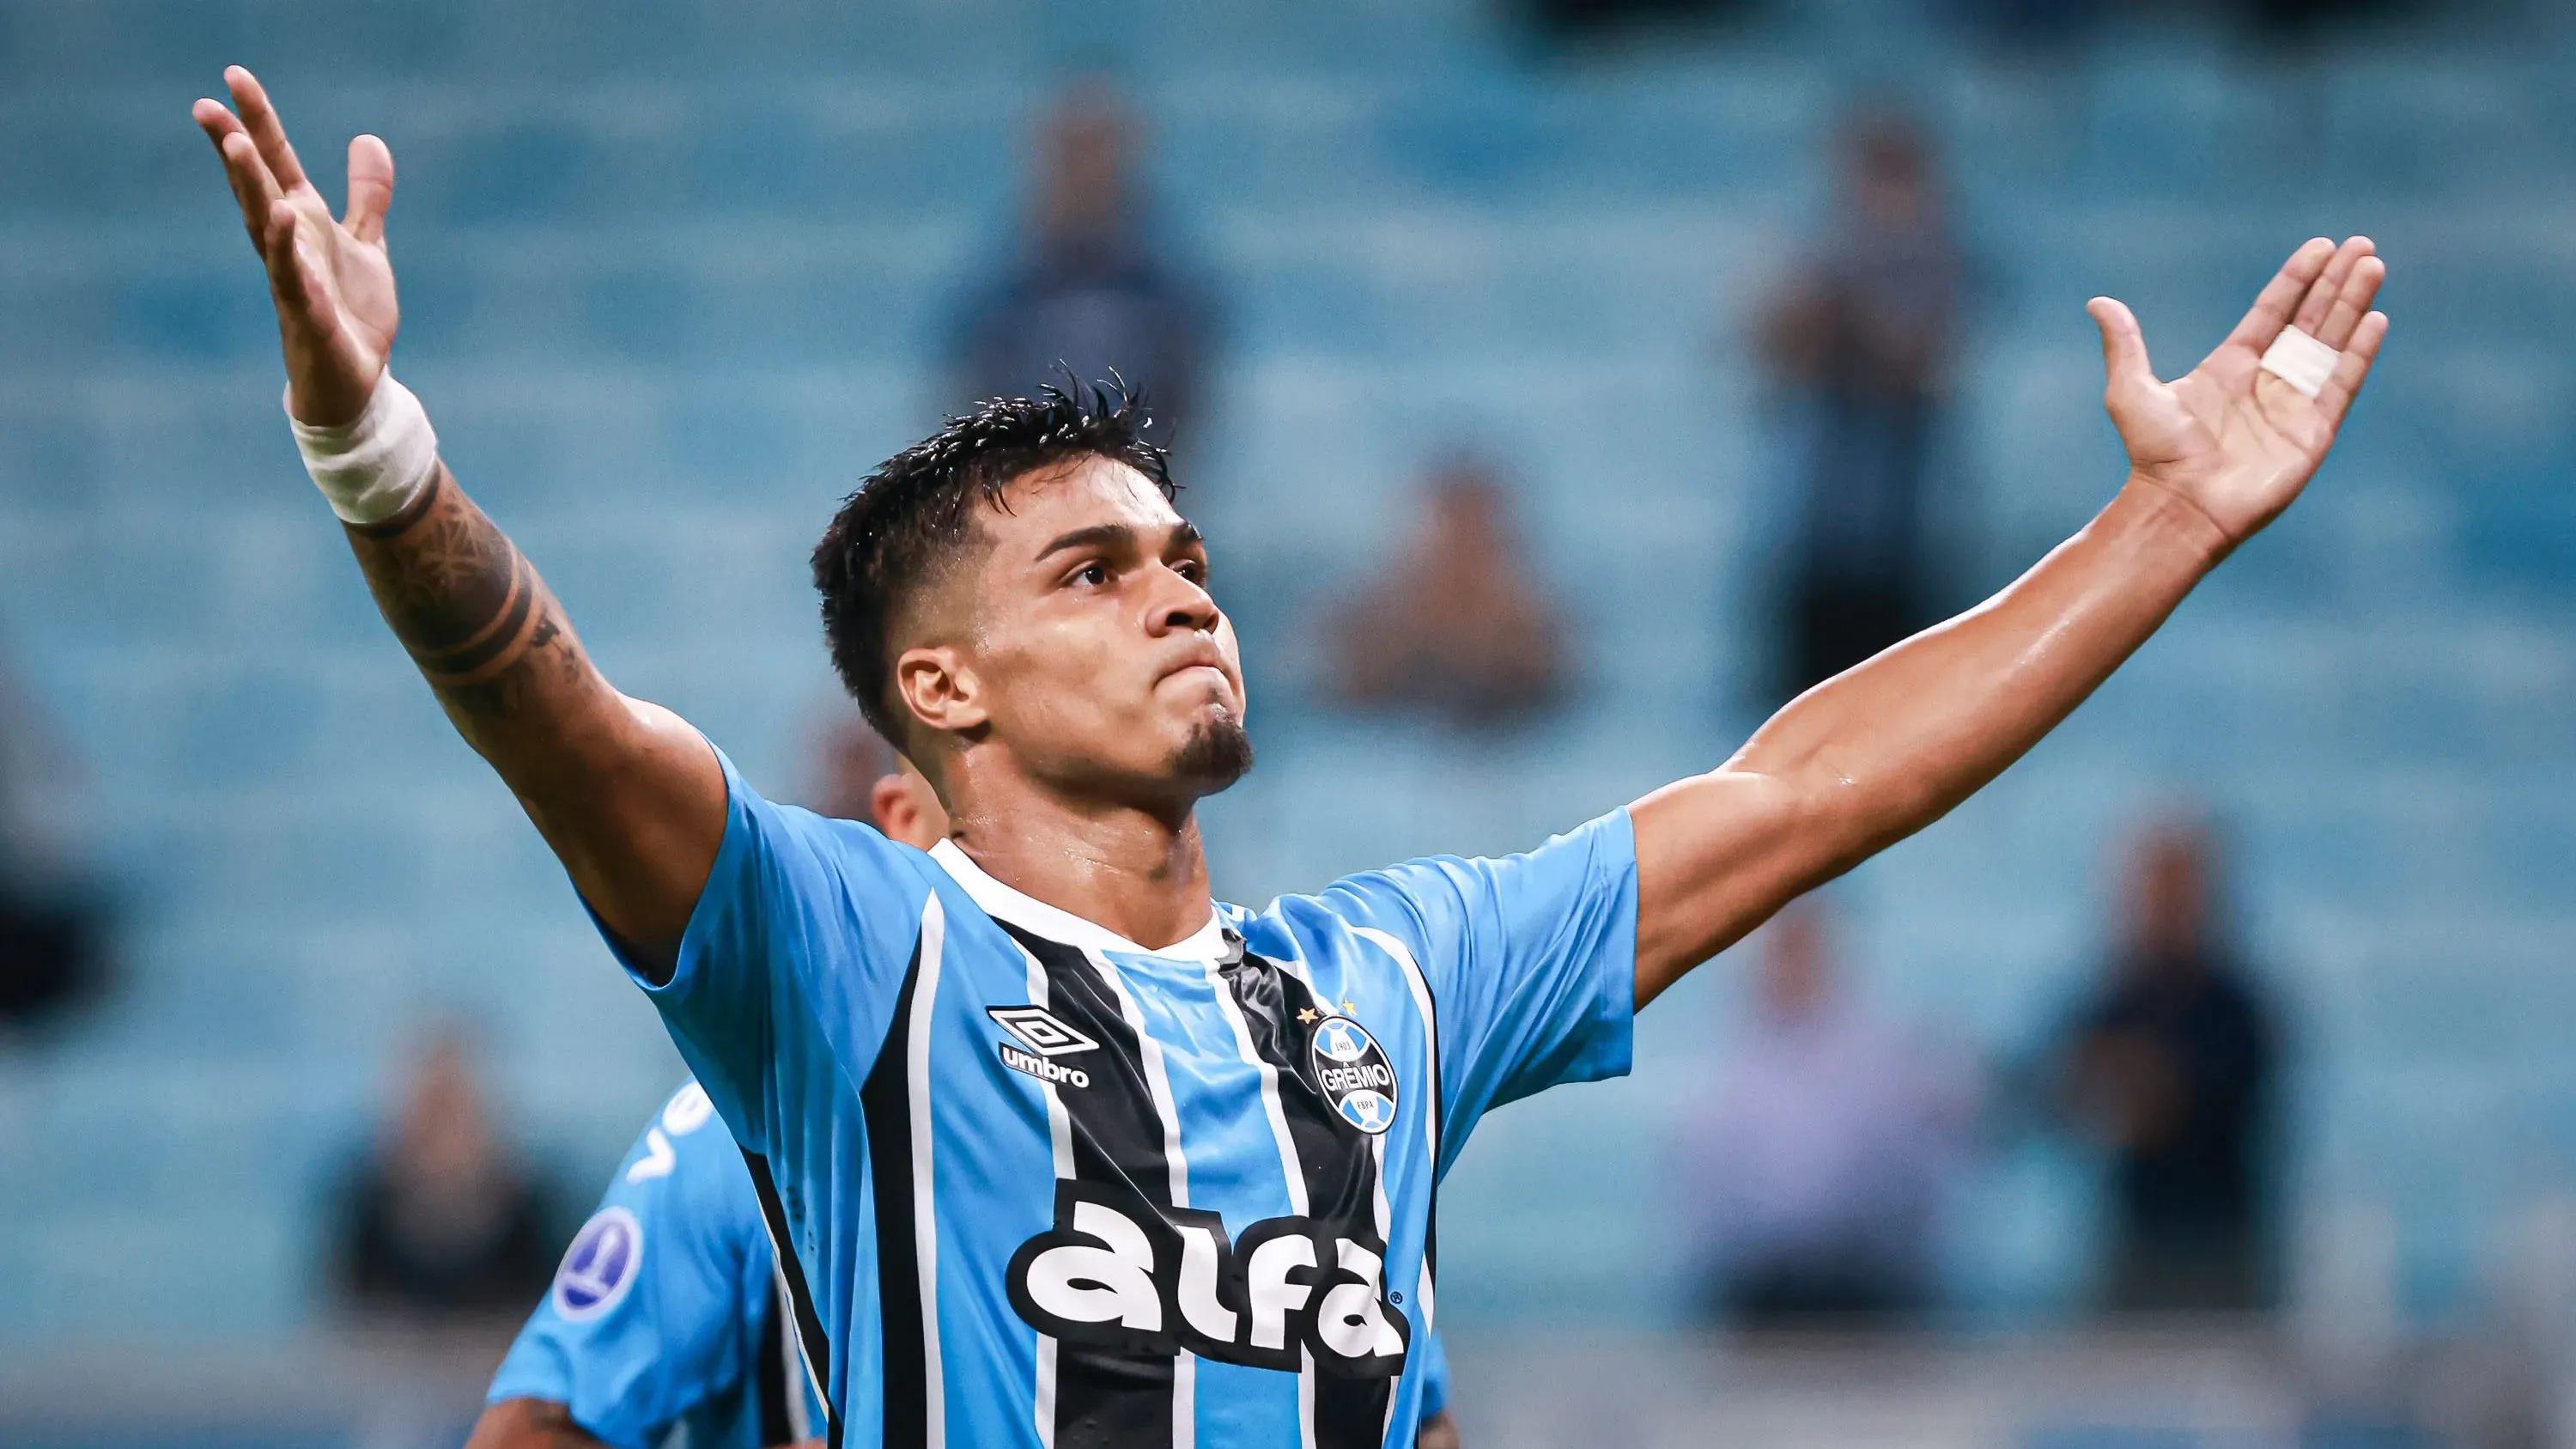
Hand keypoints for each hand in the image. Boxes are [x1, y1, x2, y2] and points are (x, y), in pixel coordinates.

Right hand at [193, 66, 398, 425]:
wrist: (357, 382)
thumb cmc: (351, 313)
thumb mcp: (367, 244)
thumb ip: (367, 195)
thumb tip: (369, 139)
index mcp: (303, 224)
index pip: (276, 164)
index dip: (258, 122)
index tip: (234, 77)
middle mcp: (289, 246)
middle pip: (257, 188)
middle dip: (235, 147)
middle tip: (207, 105)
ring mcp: (293, 279)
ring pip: (265, 227)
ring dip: (251, 188)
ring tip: (239, 146)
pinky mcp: (307, 315)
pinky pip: (293, 278)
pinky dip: (287, 250)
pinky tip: (283, 218)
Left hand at [2089, 236, 2387, 550]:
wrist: (2180, 507)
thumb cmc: (2154, 455)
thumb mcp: (2131, 391)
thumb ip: (2124, 345)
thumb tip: (2097, 303)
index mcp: (2229, 366)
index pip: (2272, 311)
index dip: (2297, 279)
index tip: (2321, 245)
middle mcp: (2265, 381)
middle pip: (2310, 319)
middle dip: (2335, 282)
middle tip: (2361, 243)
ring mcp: (2293, 404)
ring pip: (2332, 342)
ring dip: (2354, 304)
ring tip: (2373, 265)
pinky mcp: (2313, 430)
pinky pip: (2343, 382)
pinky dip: (2360, 351)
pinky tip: (2376, 318)